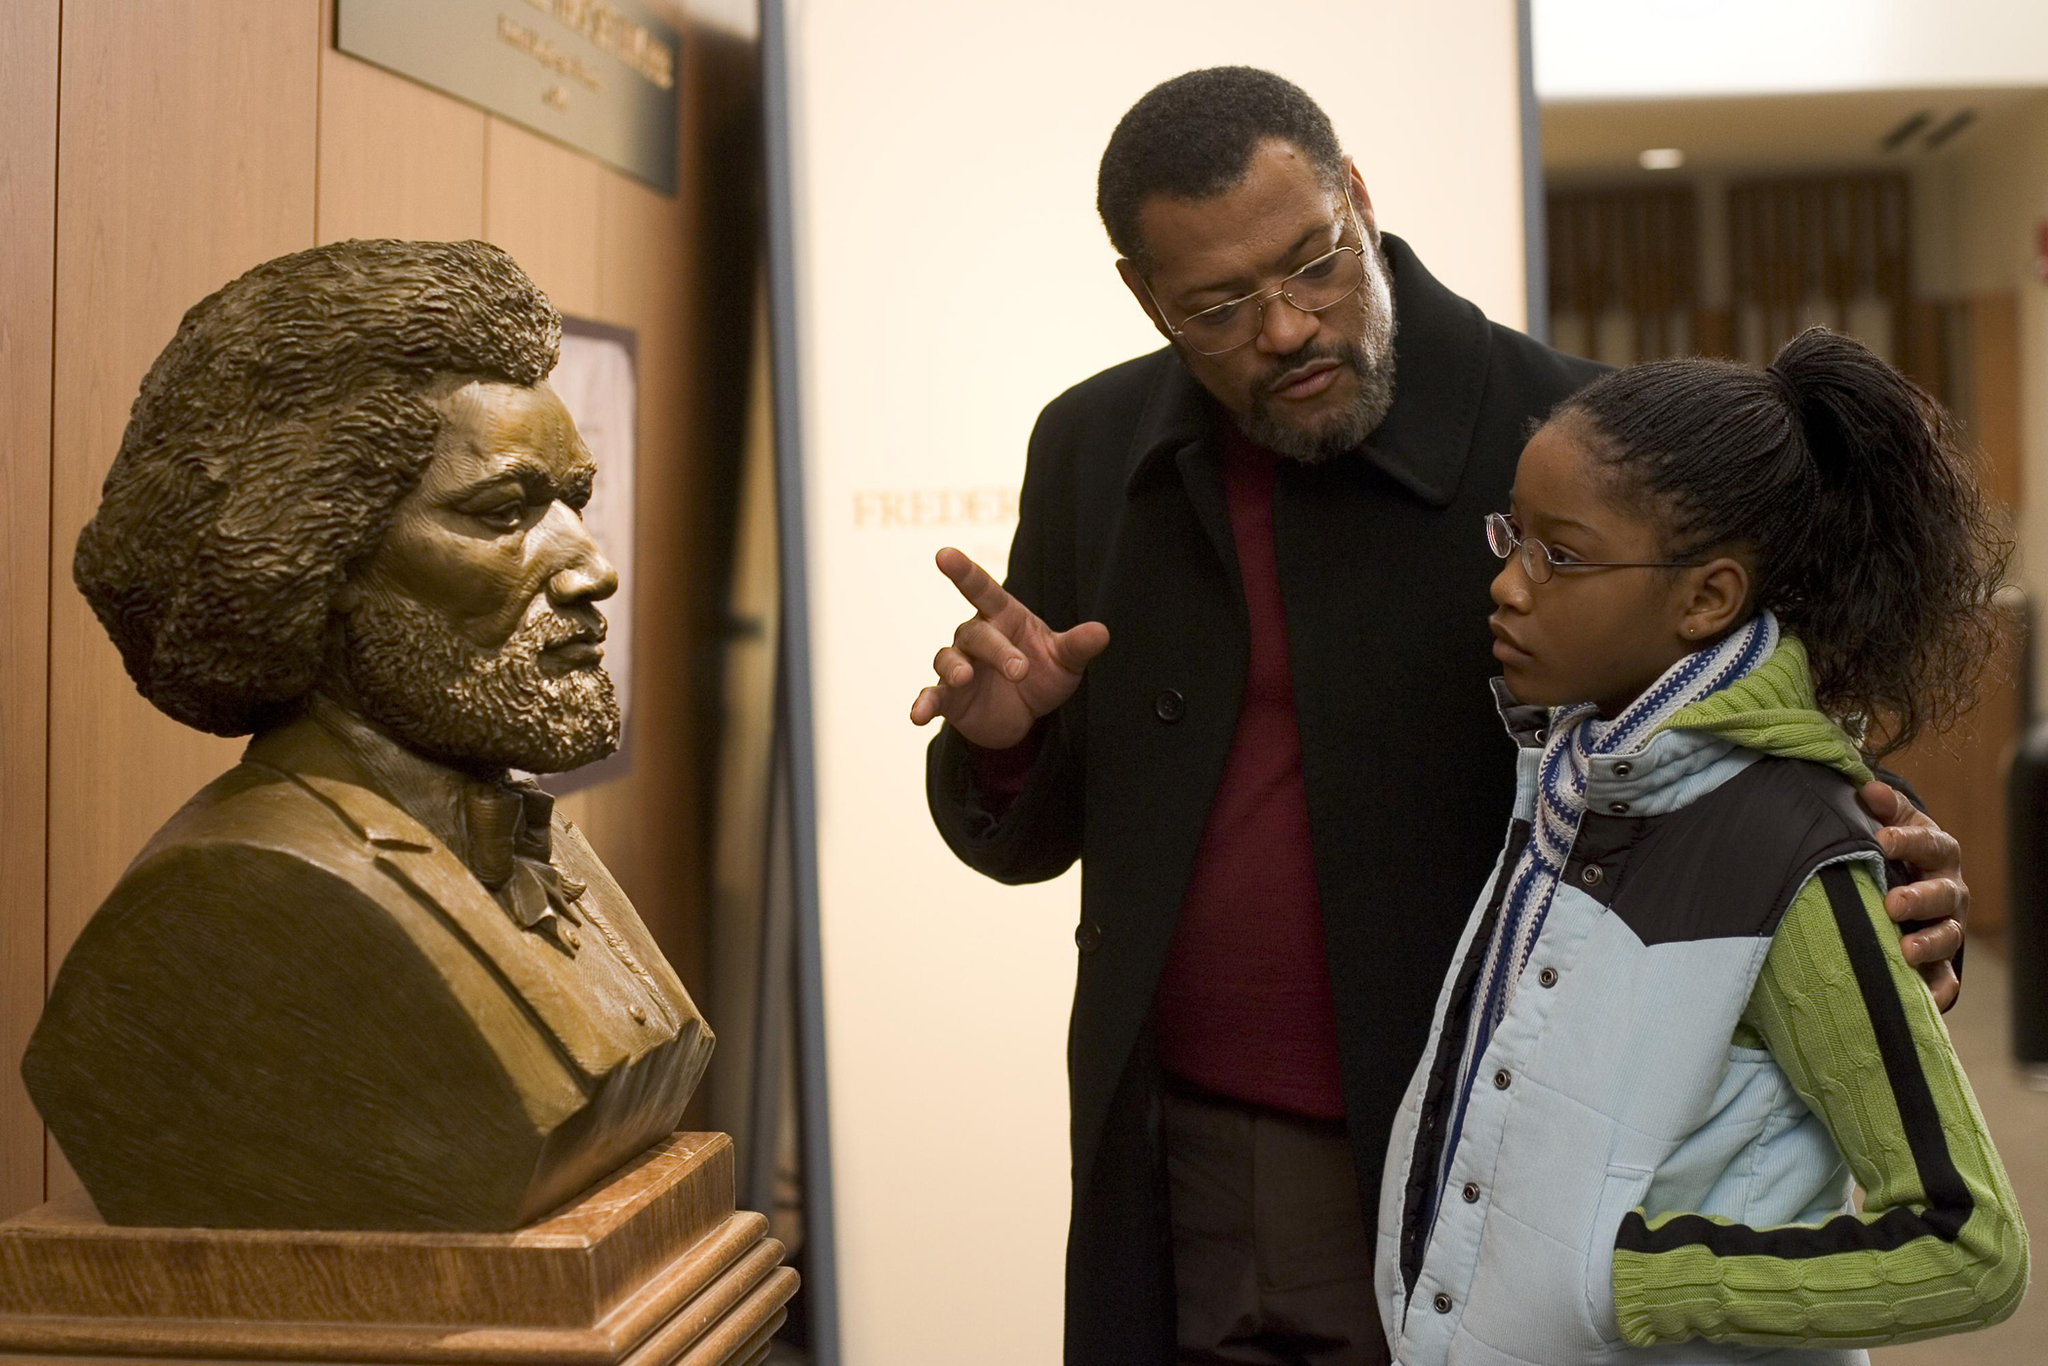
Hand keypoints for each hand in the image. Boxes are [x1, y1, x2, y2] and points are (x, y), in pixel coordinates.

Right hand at [908, 547, 1109, 749]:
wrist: (1027, 715)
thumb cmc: (1043, 673)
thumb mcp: (1065, 661)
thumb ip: (1077, 646)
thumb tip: (1101, 632)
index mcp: (1002, 617)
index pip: (981, 589)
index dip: (963, 572)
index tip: (943, 554)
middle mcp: (975, 636)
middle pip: (976, 633)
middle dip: (996, 650)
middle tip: (1019, 670)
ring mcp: (959, 666)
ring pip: (948, 658)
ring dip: (955, 668)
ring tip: (964, 678)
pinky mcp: (949, 698)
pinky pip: (932, 696)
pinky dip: (923, 703)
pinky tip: (918, 714)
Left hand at [1858, 780, 1967, 1010]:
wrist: (1904, 882)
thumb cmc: (1891, 852)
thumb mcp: (1889, 826)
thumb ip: (1882, 809)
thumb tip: (1868, 789)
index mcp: (1936, 853)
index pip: (1929, 843)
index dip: (1907, 841)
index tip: (1880, 840)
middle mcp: (1948, 891)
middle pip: (1943, 895)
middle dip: (1920, 899)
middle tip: (1893, 904)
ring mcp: (1946, 927)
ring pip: (1948, 936)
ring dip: (1929, 943)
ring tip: (1906, 949)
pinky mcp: (1939, 962)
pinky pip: (1946, 980)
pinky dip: (1937, 991)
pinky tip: (1924, 1000)